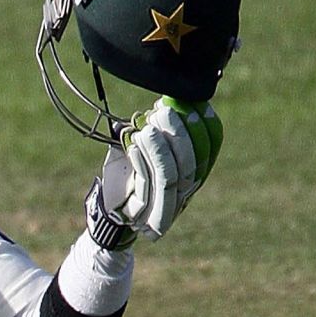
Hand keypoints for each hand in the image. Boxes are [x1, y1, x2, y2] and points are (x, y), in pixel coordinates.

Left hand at [89, 96, 222, 242]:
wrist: (107, 206)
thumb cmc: (125, 174)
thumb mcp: (139, 148)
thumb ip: (153, 131)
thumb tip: (161, 104)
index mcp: (191, 177)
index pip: (208, 153)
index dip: (207, 129)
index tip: (198, 105)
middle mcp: (184, 194)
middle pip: (191, 165)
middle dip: (180, 135)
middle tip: (165, 112)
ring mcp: (164, 206)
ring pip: (169, 175)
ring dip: (159, 149)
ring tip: (146, 128)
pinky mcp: (142, 212)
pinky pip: (146, 185)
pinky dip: (142, 163)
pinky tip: (133, 146)